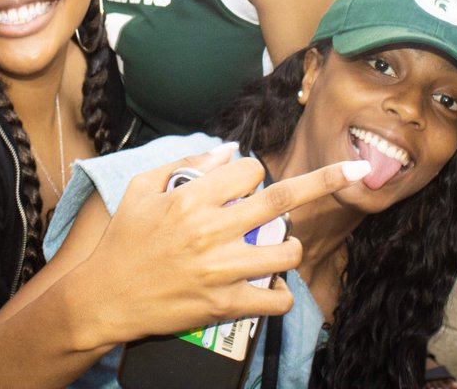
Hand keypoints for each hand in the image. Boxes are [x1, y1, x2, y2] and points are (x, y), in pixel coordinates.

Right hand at [84, 144, 374, 341]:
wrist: (104, 297)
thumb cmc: (122, 240)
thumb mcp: (141, 188)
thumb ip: (185, 164)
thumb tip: (228, 152)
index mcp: (191, 198)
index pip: (250, 170)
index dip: (253, 174)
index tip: (246, 185)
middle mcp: (211, 230)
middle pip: (282, 199)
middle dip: (324, 180)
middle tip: (352, 171)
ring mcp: (220, 269)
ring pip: (288, 252)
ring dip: (291, 248)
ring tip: (278, 250)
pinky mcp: (223, 304)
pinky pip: (276, 300)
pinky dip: (281, 296)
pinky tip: (271, 289)